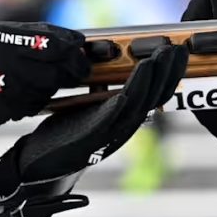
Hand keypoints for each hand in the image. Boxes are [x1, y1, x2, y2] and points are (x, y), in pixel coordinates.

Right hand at [0, 22, 89, 134]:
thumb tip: (70, 40)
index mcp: (4, 37)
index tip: (81, 50)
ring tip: (37, 79)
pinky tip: (22, 93)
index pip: (55, 43)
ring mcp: (4, 87)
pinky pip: (32, 106)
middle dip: (72, 70)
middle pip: (58, 68)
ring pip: (48, 89)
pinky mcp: (2, 109)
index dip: (74, 48)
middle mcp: (5, 61)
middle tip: (76, 70)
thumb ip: (29, 35)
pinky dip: (34, 100)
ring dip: (51, 86)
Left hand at [8, 45, 188, 183]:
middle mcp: (120, 129)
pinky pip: (105, 125)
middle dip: (165, 73)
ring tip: (153, 61)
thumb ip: (104, 93)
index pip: (155, 94)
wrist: (37, 167)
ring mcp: (105, 137)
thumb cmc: (64, 135)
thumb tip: (114, 70)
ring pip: (133, 110)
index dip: (169, 73)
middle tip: (176, 49)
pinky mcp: (85, 143)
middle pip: (151, 100)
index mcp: (123, 119)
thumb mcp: (89, 109)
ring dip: (145, 85)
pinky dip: (116, 110)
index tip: (178, 50)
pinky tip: (123, 96)